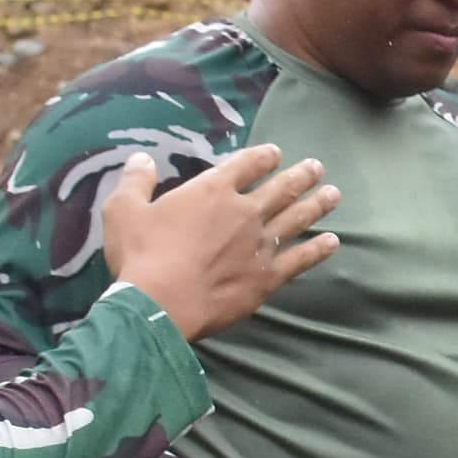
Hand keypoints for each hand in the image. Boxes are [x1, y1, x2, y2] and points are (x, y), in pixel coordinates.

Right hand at [100, 146, 340, 341]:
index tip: (276, 152)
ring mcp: (259, 245)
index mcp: (212, 190)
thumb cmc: (140, 255)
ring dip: (317, 205)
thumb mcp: (123, 210)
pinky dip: (318, 249)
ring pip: (297, 218)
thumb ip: (135, 181)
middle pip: (281, 188)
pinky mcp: (267, 278)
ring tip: (334, 194)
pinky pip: (300, 259)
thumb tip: (141, 159)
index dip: (263, 156)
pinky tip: (332, 242)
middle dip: (301, 175)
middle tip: (318, 167)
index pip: (245, 164)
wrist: (160, 304)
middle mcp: (243, 212)